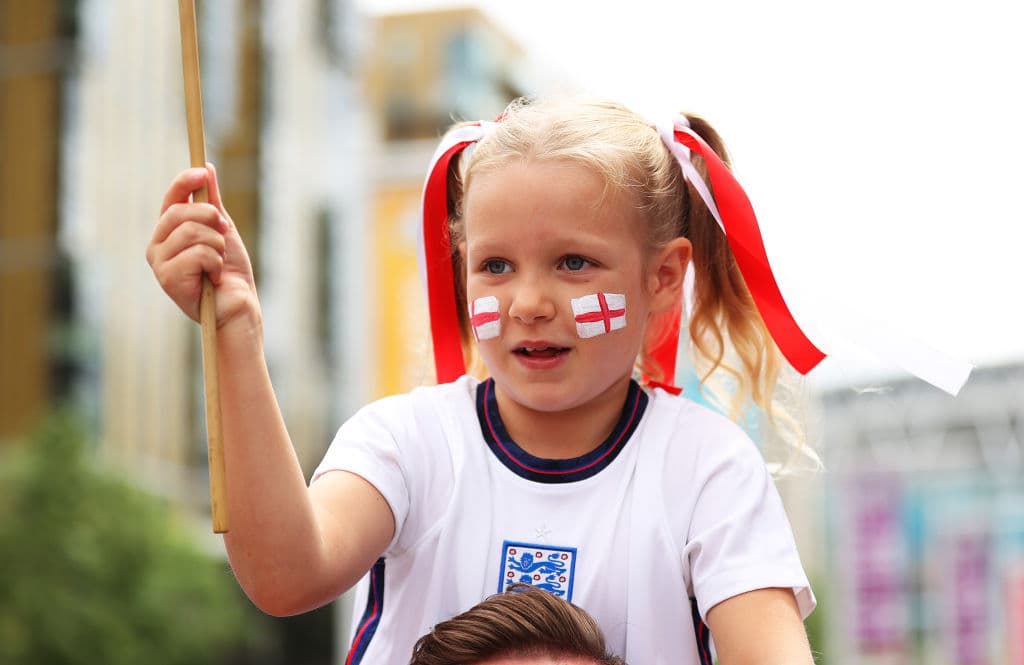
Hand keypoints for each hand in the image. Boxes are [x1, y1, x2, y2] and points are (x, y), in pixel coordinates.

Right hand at [146, 164, 258, 328]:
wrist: (238, 305)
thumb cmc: (230, 271)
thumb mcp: (222, 230)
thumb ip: (212, 202)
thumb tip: (206, 167)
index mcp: (168, 232)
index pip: (171, 199)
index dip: (184, 182)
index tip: (202, 173)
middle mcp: (158, 246)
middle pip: (180, 213)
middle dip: (210, 218)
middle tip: (223, 232)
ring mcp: (159, 263)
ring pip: (191, 232)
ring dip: (217, 245)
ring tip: (218, 262)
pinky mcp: (167, 279)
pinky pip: (197, 254)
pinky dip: (216, 263)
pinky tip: (214, 277)